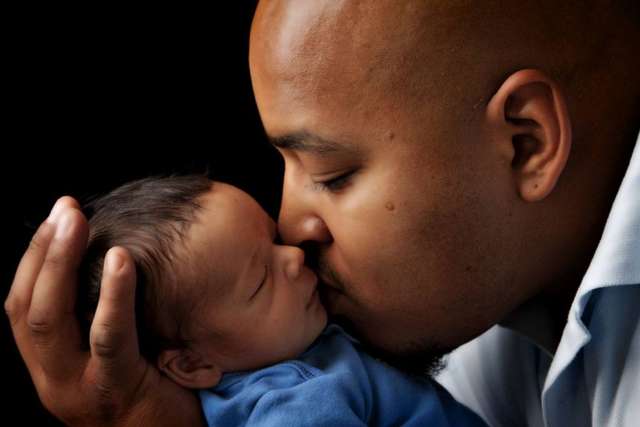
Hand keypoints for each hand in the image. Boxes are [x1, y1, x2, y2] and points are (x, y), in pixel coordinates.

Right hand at [5, 197, 203, 426]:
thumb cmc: (152, 392)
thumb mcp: (114, 356)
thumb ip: (99, 320)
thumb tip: (109, 257)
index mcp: (49, 367)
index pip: (21, 306)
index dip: (34, 258)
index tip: (55, 215)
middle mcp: (51, 379)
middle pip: (27, 307)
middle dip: (42, 251)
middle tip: (64, 207)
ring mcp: (76, 390)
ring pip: (49, 319)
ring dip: (59, 263)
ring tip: (75, 220)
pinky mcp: (113, 391)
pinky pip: (107, 338)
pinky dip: (111, 295)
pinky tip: (119, 258)